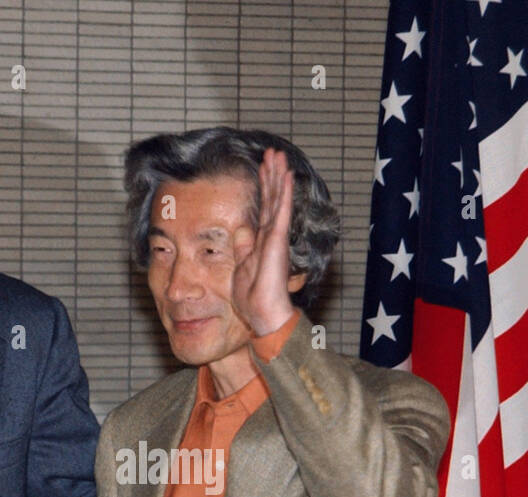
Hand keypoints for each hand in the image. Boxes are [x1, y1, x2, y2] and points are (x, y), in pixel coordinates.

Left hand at [231, 147, 296, 336]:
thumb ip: (243, 248)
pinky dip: (283, 193)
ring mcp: (276, 237)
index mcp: (261, 241)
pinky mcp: (278, 241)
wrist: (264, 313)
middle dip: (271, 174)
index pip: (263, 208)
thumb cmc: (253, 298)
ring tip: (278, 155)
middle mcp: (271, 236)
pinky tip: (286, 175)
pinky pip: (281, 212)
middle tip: (272, 152)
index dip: (263, 187)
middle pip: (271, 198)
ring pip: (277, 200)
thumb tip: (240, 230)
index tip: (262, 167)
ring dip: (277, 176)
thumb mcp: (241, 267)